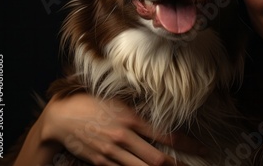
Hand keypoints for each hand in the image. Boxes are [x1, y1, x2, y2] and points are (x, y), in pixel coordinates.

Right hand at [35, 93, 205, 164]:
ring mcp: (111, 152)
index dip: (188, 145)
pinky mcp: (100, 163)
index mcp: (131, 119)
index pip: (167, 135)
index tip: (202, 149)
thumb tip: (160, 119)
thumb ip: (139, 113)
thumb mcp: (118, 102)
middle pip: (157, 160)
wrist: (60, 117)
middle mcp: (124, 137)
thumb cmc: (91, 104)